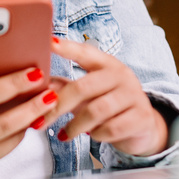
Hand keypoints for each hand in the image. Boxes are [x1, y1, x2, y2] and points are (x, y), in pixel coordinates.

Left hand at [32, 37, 168, 156]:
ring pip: (96, 111)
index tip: (48, 42)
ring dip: (75, 126)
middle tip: (39, 122)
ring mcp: (134, 95)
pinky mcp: (141, 117)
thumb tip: (35, 83)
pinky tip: (92, 136)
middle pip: (82, 87)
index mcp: (106, 64)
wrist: (143, 127)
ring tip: (64, 134)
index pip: (85, 53)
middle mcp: (121, 75)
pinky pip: (111, 129)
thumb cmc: (108, 105)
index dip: (67, 48)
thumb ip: (64, 87)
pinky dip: (96, 135)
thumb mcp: (87, 93)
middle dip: (57, 106)